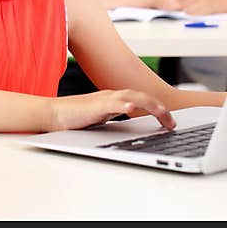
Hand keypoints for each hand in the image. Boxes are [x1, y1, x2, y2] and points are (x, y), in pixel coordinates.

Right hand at [48, 89, 175, 131]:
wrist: (54, 114)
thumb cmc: (76, 118)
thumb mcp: (101, 119)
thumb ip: (116, 120)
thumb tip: (131, 131)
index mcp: (115, 99)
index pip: (142, 100)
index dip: (158, 109)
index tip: (170, 122)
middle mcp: (112, 96)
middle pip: (142, 96)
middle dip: (160, 108)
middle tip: (172, 123)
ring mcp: (104, 100)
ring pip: (131, 96)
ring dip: (149, 104)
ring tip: (162, 113)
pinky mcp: (94, 106)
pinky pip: (111, 103)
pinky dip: (123, 104)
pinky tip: (131, 108)